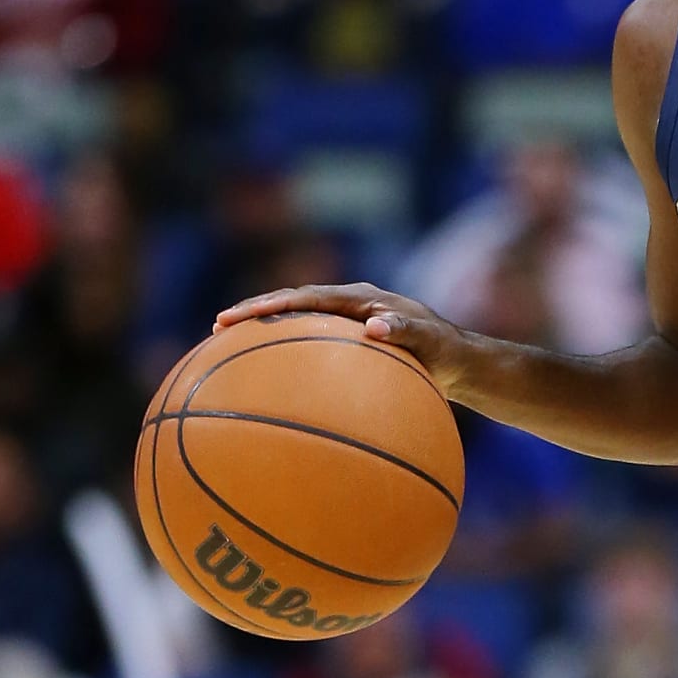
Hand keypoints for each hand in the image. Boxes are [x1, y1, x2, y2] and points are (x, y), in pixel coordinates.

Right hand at [212, 283, 473, 401]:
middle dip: (255, 313)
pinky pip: (310, 344)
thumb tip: (375, 327)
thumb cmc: (446, 352)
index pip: (306, 297)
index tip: (241, 316)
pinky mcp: (347, 342)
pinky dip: (287, 354)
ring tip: (227, 347)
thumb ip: (404, 331)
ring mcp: (345, 322)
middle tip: (218, 326)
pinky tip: (268, 380)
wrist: (458, 361)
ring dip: (265, 331)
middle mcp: (347, 304)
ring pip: (296, 322)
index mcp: (359, 298)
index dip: (272, 305)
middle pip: (291, 303)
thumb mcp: (431, 342)